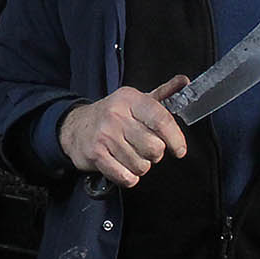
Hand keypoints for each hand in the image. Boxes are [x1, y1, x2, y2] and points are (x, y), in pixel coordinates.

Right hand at [59, 75, 189, 187]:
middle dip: (154, 154)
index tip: (179, 150)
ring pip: (141, 165)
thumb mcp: (135, 100)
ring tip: (130, 155)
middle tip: (145, 149)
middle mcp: (116, 115)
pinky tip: (122, 167)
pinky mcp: (95, 154)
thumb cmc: (111, 115)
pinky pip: (125, 177)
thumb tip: (184, 81)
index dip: (175, 138)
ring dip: (140, 166)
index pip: (161, 120)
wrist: (75, 127)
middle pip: (154, 147)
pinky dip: (128, 177)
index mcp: (129, 99)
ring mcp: (104, 135)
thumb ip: (162, 92)